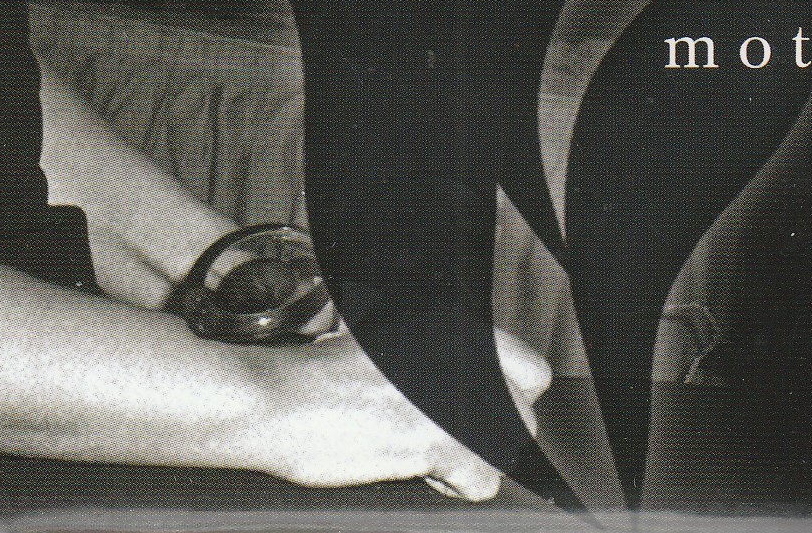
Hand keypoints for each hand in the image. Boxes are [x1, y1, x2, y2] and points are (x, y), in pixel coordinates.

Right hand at [247, 322, 548, 494]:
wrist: (281, 400)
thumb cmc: (317, 376)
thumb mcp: (381, 340)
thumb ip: (429, 354)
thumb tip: (458, 383)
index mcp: (450, 324)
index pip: (529, 368)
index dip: (509, 396)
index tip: (480, 409)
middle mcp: (462, 353)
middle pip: (524, 415)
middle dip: (489, 433)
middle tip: (447, 434)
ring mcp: (456, 394)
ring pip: (506, 449)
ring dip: (470, 459)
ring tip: (426, 451)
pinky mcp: (442, 438)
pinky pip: (483, 481)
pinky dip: (452, 485)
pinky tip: (417, 468)